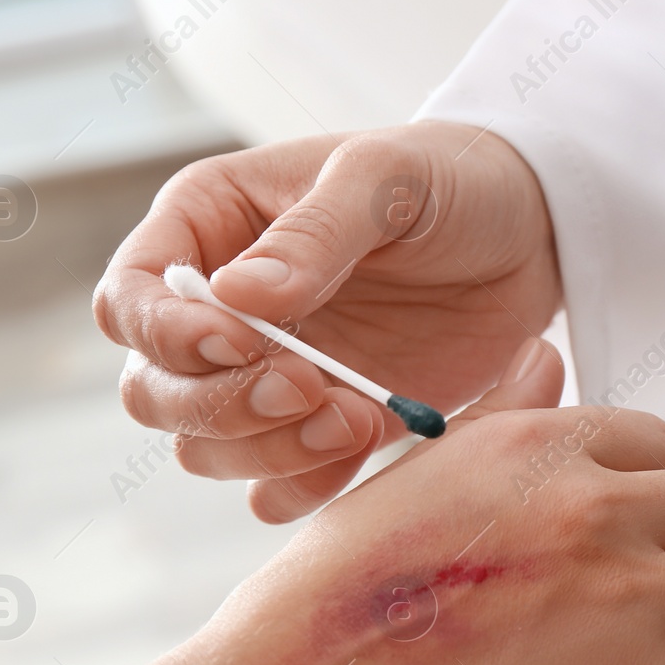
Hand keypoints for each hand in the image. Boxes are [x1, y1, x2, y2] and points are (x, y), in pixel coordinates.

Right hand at [92, 123, 559, 522]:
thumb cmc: (451, 179)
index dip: (167, 335)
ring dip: (266, 449)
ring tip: (355, 416)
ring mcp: (267, 376)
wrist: (534, 237)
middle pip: (153, 390)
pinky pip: (273, 486)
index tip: (243, 343)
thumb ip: (315, 235)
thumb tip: (233, 296)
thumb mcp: (388, 180)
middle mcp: (220, 311)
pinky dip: (302, 486)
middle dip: (220, 404)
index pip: (129, 299)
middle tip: (309, 387)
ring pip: (205, 448)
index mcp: (208, 227)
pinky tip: (359, 448)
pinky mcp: (321, 427)